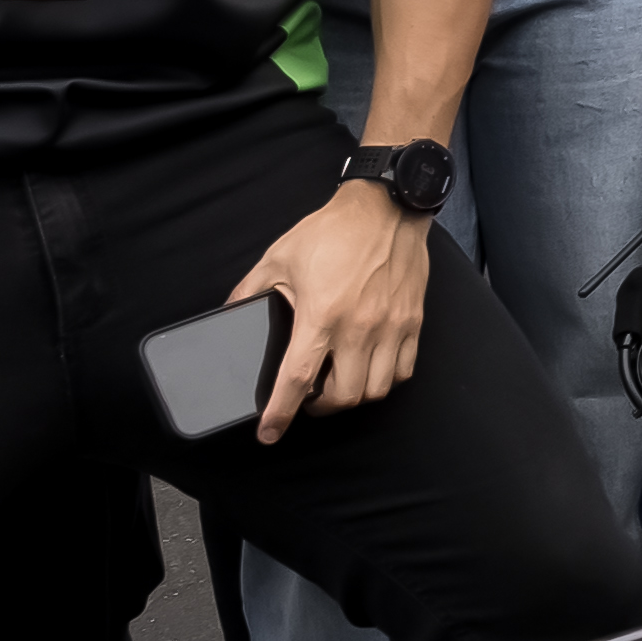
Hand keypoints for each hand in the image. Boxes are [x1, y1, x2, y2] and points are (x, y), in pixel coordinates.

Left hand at [230, 180, 438, 441]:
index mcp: (321, 315)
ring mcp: (391, 326)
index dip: (280, 413)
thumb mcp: (278, 258)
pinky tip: (370, 369)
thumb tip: (228, 314)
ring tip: (339, 385)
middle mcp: (359, 327)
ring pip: (375, 390)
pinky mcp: (412, 321)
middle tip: (308, 398)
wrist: (387, 207)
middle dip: (319, 408)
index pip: (297, 379)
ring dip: (353, 397)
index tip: (269, 433)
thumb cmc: (333, 231)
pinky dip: (384, 381)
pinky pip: (403, 370)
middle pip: (342, 397)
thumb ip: (249, 291)